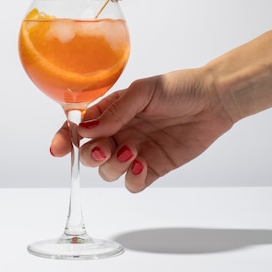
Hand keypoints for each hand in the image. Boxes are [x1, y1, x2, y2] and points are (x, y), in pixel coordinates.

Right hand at [50, 69, 233, 192]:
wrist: (213, 100)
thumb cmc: (179, 88)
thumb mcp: (143, 92)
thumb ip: (115, 112)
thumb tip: (84, 128)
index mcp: (111, 111)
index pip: (79, 127)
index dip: (64, 138)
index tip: (58, 148)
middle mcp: (120, 132)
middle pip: (89, 154)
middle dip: (91, 155)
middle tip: (104, 149)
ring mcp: (135, 152)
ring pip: (108, 171)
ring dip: (114, 166)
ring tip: (134, 152)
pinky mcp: (154, 168)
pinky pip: (133, 184)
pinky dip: (133, 180)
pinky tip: (144, 165)